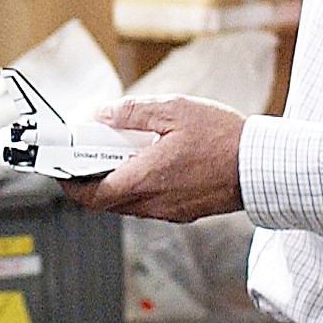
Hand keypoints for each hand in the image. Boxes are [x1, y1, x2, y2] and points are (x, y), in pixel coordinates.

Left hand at [64, 96, 248, 222]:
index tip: (61, 170)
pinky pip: (150, 204)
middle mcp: (154, 202)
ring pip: (128, 204)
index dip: (71, 185)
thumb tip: (102, 115)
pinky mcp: (184, 212)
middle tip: (89, 156)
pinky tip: (149, 163)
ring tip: (121, 153)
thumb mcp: (174, 110)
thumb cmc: (223, 138)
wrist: (261, 165)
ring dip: (117, 183)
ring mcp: (169, 211)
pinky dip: (139, 187)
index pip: (92, 195)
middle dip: (91, 181)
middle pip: (106, 202)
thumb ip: (132, 113)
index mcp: (145, 179)